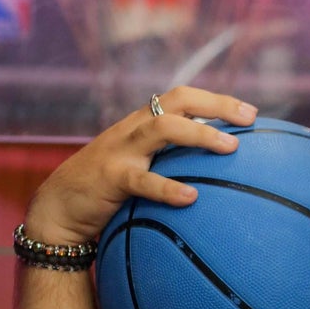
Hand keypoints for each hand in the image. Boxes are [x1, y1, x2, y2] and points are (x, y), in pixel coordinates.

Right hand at [25, 87, 257, 247]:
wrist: (58, 210)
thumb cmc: (107, 194)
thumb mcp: (139, 171)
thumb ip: (168, 166)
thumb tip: (216, 180)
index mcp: (142, 125)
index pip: (182, 99)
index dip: (216, 100)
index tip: (251, 113)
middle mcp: (133, 130)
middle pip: (177, 101)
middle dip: (215, 105)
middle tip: (249, 119)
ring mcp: (120, 150)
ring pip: (162, 129)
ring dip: (199, 135)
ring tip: (230, 148)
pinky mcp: (109, 177)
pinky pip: (142, 180)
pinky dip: (168, 188)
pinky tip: (191, 198)